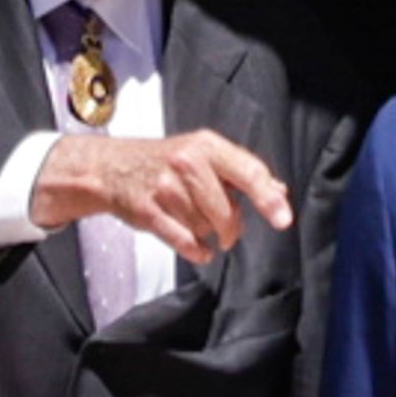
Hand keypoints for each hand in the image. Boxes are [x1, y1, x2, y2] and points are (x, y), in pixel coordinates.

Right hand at [33, 127, 293, 262]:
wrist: (112, 168)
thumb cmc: (166, 162)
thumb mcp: (205, 154)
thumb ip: (242, 173)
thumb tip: (279, 191)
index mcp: (207, 146)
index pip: (248, 172)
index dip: (268, 198)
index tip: (283, 220)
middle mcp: (186, 162)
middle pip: (226, 211)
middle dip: (230, 227)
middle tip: (225, 228)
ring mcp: (165, 187)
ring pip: (204, 228)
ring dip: (206, 233)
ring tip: (195, 221)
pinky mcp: (149, 211)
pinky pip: (184, 241)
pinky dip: (197, 250)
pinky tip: (199, 249)